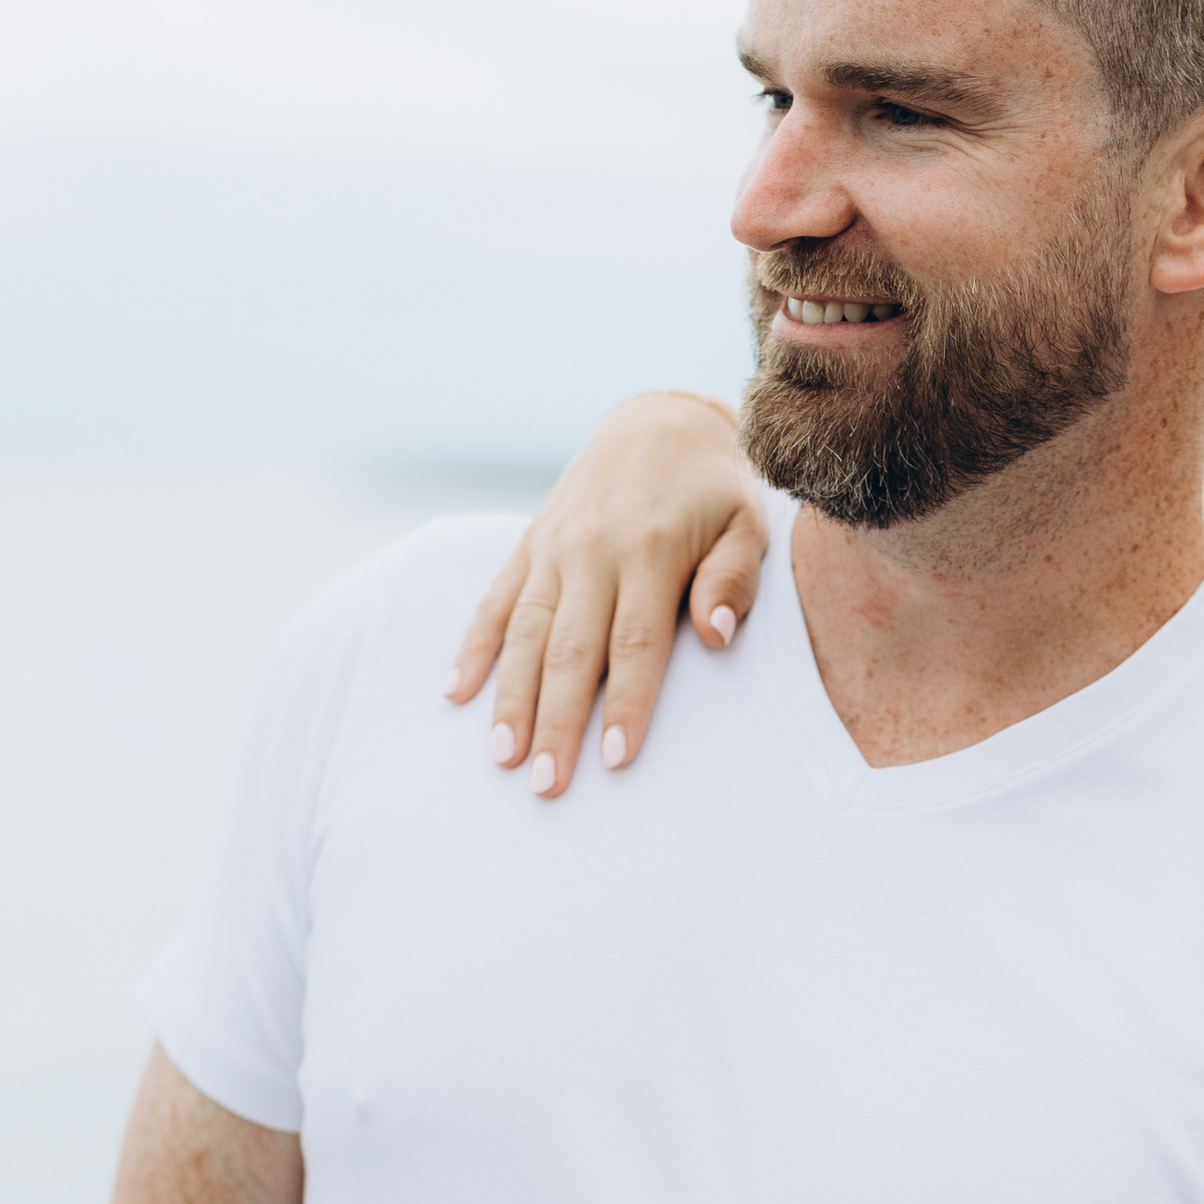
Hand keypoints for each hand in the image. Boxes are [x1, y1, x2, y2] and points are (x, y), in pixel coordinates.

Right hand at [447, 389, 769, 797]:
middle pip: (569, 649)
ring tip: (501, 756)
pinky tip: (455, 693)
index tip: (615, 759)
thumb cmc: (717, 489)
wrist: (661, 421)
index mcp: (650, 549)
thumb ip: (734, 579)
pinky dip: (472, 647)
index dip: (625, 703)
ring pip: (523, 632)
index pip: (635, 642)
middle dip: (555, 720)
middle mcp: (592, 550)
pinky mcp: (529, 544)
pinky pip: (494, 601)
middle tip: (546, 782)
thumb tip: (714, 635)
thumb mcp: (748, 523)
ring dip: (509, 698)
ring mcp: (553, 548)